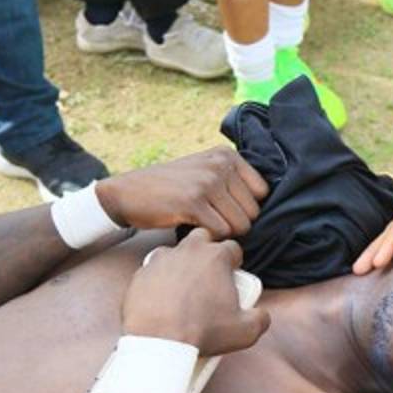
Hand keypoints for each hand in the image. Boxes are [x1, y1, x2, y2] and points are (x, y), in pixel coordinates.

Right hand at [95, 148, 268, 237]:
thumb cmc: (170, 188)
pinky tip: (192, 226)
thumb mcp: (204, 171)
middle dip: (235, 223)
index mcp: (226, 155)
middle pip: (253, 212)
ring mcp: (207, 182)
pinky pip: (221, 232)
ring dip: (223, 232)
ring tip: (202, 222)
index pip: (262, 193)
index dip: (245, 208)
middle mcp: (219, 165)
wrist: (127, 192)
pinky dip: (209, 237)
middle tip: (210, 219)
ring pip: (240, 225)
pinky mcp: (193, 202)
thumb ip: (232, 181)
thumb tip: (265, 206)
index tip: (224, 209)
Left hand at [122, 229, 269, 355]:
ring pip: (175, 252)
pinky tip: (164, 300)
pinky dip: (159, 281)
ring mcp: (162, 260)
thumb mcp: (246, 331)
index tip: (233, 275)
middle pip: (202, 238)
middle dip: (207, 251)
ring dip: (181, 264)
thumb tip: (261, 315)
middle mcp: (188, 251)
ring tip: (185, 289)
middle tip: (209, 275)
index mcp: (216, 258)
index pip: (233, 248)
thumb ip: (260, 318)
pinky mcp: (141, 274)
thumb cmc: (202, 333)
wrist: (159, 342)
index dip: (235, 262)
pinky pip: (153, 271)